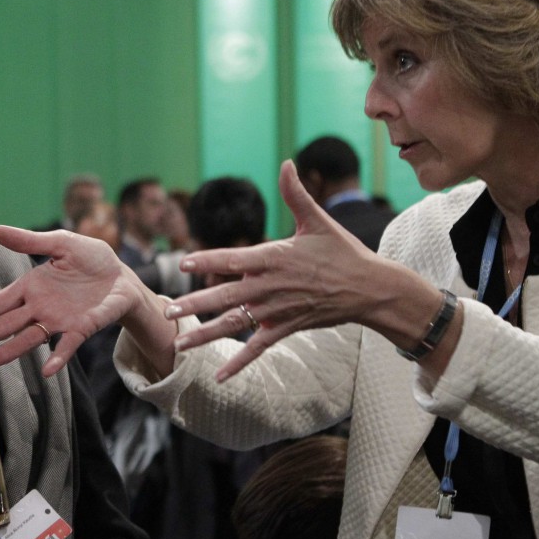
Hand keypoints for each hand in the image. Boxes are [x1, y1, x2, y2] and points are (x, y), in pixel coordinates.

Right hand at [0, 226, 146, 375]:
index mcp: (32, 286)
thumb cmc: (91, 259)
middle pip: (6, 324)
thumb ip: (30, 241)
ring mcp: (59, 321)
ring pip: (29, 338)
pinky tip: (46, 370)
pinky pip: (67, 346)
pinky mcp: (81, 329)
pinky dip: (57, 357)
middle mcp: (40, 307)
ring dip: (10, 351)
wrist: (123, 276)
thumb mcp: (61, 242)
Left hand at [163, 159, 384, 380]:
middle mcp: (271, 286)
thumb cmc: (343, 252)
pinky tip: (220, 376)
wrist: (371, 289)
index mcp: (275, 257)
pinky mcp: (287, 327)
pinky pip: (259, 348)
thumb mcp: (318, 221)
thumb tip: (286, 162)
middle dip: (195, 304)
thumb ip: (296, 194)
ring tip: (179, 344)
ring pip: (236, 324)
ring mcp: (278, 310)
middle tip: (168, 310)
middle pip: (227, 296)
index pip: (234, 258)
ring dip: (207, 334)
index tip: (184, 262)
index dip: (208, 260)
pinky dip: (240, 363)